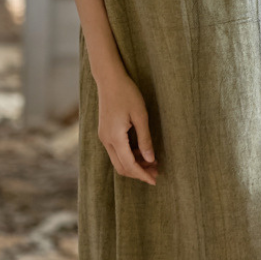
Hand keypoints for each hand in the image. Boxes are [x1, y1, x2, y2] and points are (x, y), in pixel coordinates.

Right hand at [96, 69, 159, 185]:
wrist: (109, 79)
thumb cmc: (127, 94)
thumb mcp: (140, 116)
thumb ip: (145, 139)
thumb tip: (150, 159)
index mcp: (115, 137)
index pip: (129, 165)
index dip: (142, 175)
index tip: (155, 180)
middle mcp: (106, 140)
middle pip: (122, 167)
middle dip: (139, 172)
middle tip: (157, 172)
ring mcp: (103, 136)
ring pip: (118, 160)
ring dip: (135, 164)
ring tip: (153, 162)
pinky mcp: (105, 132)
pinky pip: (116, 151)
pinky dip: (129, 155)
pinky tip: (142, 152)